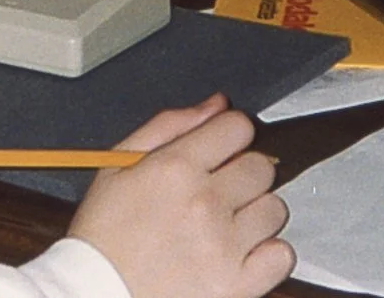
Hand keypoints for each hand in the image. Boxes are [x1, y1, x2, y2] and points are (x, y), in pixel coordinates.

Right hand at [69, 94, 294, 297]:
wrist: (100, 292)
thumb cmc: (104, 232)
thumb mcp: (117, 165)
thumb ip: (168, 126)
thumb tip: (216, 105)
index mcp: (174, 168)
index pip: (237, 128)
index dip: (230, 135)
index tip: (221, 149)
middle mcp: (204, 203)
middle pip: (261, 167)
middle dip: (242, 173)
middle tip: (218, 191)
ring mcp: (225, 246)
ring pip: (276, 209)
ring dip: (254, 213)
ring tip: (224, 225)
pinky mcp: (238, 285)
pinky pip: (283, 255)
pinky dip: (268, 253)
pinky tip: (240, 252)